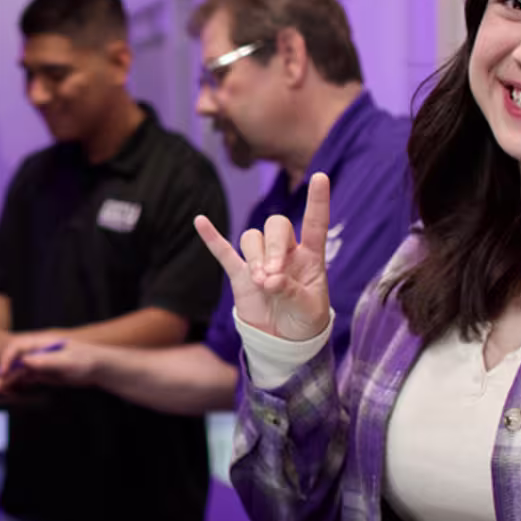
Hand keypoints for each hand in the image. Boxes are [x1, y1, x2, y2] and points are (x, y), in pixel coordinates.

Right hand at [0, 334, 99, 395]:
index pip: (17, 347)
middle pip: (14, 361)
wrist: (98, 368)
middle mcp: (37, 351)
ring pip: (17, 372)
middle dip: (1, 374)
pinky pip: (24, 379)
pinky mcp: (41, 373)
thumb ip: (47, 361)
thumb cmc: (87, 359)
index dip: (7, 358)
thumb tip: (27, 360)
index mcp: (41, 342)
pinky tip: (6, 392)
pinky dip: (14, 385)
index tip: (3, 372)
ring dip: (5, 382)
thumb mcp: (68, 361)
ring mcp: (38, 363)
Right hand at [192, 171, 331, 341]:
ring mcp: (260, 261)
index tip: (320, 177)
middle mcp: (285, 252)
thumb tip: (270, 280)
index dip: (318, 201)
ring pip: (252, 238)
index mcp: (310, 257)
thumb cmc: (305, 322)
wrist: (284, 342)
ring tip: (261, 283)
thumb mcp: (309, 309)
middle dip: (274, 248)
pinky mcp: (239, 274)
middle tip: (273, 276)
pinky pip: (223, 251)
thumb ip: (292, 291)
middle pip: (276, 226)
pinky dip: (212, 237)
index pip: (314, 222)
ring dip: (255, 257)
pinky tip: (200, 221)